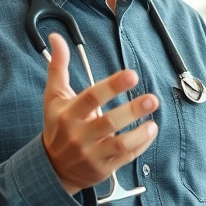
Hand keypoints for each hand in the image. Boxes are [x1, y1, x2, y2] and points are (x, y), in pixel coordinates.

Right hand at [42, 32, 158, 193]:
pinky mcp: (104, 168)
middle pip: (108, 122)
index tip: (131, 75)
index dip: (112, 86)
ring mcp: (92, 154)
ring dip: (140, 133)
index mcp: (68, 114)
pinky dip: (141, 145)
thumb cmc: (57, 126)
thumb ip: (58, 66)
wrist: (53, 168)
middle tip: (152, 99)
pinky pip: (126, 157)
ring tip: (153, 122)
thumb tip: (56, 37)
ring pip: (120, 144)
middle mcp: (79, 135)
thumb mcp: (54, 97)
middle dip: (132, 110)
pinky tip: (150, 132)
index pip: (91, 98)